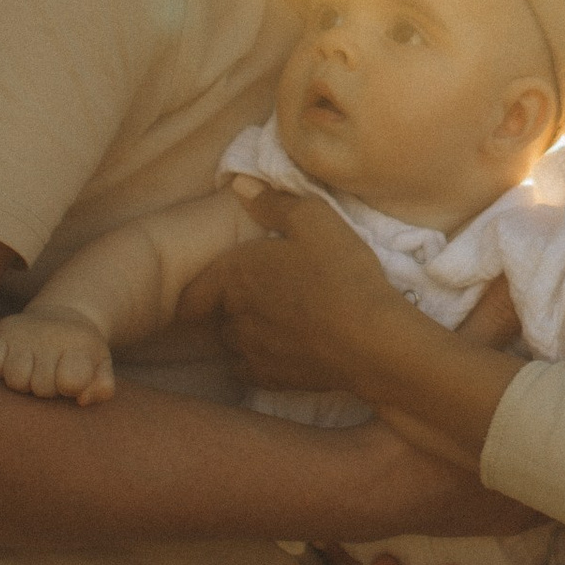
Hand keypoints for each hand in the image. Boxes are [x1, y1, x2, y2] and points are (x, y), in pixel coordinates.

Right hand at [0, 308, 115, 402]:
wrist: (63, 317)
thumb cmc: (81, 354)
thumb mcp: (101, 367)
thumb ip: (102, 388)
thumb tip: (82, 400)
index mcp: (80, 344)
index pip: (71, 381)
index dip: (70, 388)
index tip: (72, 380)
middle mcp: (51, 335)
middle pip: (41, 387)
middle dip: (47, 388)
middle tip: (52, 374)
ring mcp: (24, 334)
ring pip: (15, 381)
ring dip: (24, 383)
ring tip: (34, 370)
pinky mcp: (0, 332)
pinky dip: (1, 368)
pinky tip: (16, 359)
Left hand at [209, 193, 409, 392]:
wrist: (372, 340)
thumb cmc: (342, 273)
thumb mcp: (316, 220)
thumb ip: (272, 202)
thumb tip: (238, 185)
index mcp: (236, 275)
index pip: (193, 292)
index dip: (199, 289)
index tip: (215, 286)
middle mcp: (233, 316)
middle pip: (216, 313)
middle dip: (231, 304)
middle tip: (264, 294)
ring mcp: (250, 352)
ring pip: (233, 342)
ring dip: (245, 332)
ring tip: (278, 321)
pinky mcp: (270, 379)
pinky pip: (249, 368)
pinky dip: (259, 359)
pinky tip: (284, 347)